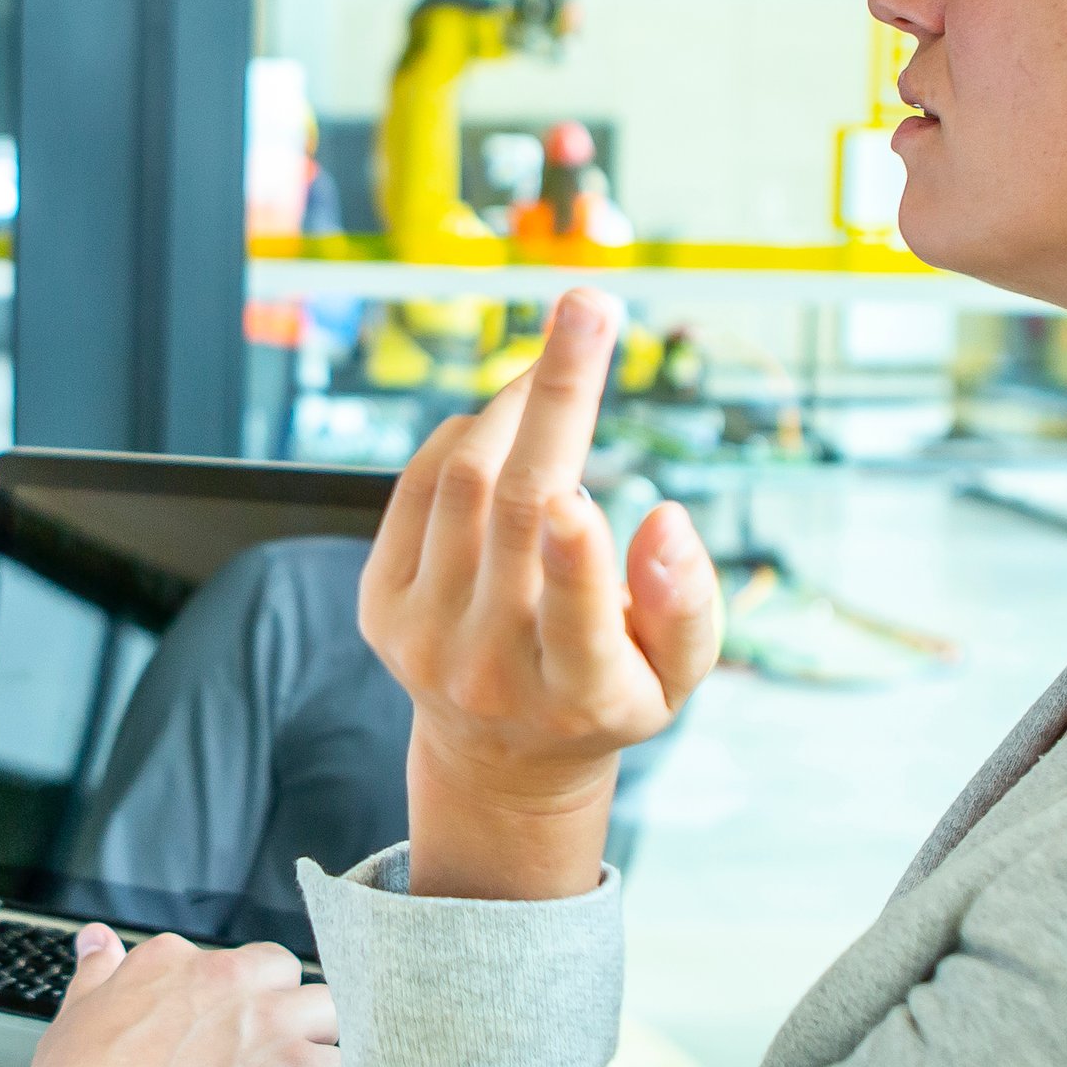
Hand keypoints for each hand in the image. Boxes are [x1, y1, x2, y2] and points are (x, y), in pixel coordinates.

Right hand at [11, 927, 339, 1066]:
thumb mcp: (76, 1014)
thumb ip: (98, 971)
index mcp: (173, 962)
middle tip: (264, 1054)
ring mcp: (268, 1023)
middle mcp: (227, 980)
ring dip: (320, 1042)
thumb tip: (96, 942)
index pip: (225, 963)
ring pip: (330, 1010)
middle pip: (285, 973)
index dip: (229, 1002)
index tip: (216, 1036)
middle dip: (284, 1007)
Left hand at [361, 288, 720, 898]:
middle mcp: (489, 667)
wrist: (498, 760)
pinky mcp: (378, 607)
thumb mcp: (673, 679)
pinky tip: (506, 424)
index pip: (573, 622)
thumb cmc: (608, 696)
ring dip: (513, 406)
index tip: (579, 495)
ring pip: (460, 486)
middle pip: (510, 514)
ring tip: (558, 365)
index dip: (575, 561)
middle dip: (554, 399)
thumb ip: (687, 608)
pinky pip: (420, 489)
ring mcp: (422, 637)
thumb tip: (669, 521)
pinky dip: (465, 438)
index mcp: (578, 693)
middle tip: (589, 306)